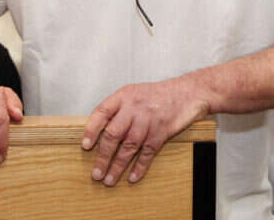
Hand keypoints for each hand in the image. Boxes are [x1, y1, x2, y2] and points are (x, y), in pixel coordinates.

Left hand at [82, 76, 209, 185]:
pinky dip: (139, 167)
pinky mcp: (161, 132)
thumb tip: (100, 132)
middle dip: (102, 157)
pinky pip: (147, 153)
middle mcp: (134, 108)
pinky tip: (132, 177)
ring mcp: (148, 120)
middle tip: (96, 173)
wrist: (188, 92)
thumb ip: (119, 109)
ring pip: (128, 147)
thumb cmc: (159, 94)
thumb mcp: (135, 93)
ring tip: (109, 180)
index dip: (91, 130)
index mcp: (124, 96)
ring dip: (117, 166)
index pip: (101, 112)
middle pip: (113, 134)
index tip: (85, 146)